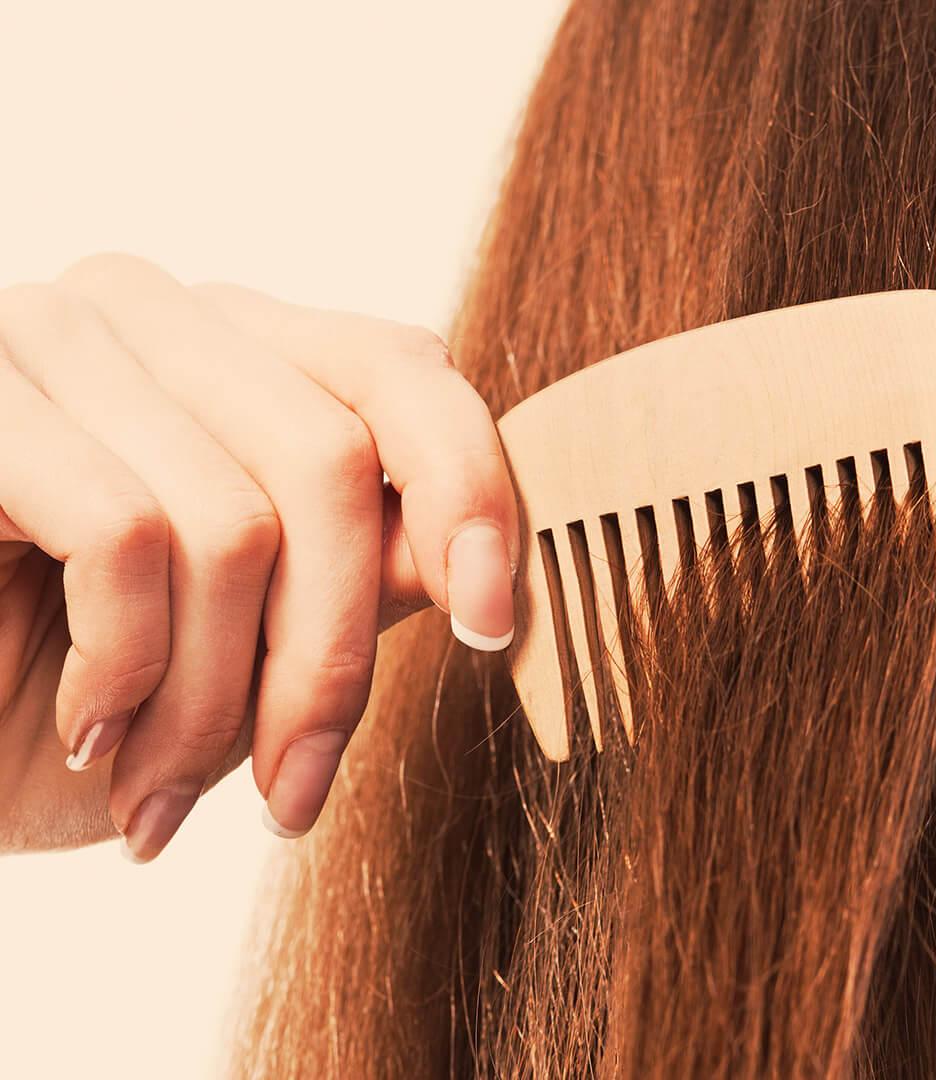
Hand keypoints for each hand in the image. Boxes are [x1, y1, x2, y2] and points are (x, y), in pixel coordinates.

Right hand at [0, 254, 517, 860]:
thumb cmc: (89, 683)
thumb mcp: (259, 637)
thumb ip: (369, 572)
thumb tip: (477, 562)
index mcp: (244, 349)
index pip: (403, 371)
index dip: (472, 494)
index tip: (493, 628)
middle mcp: (157, 314)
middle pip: (331, 461)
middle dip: (327, 659)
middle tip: (292, 788)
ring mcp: (56, 335)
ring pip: (234, 522)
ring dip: (213, 703)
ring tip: (164, 785)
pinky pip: (122, 535)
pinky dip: (125, 670)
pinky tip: (91, 729)